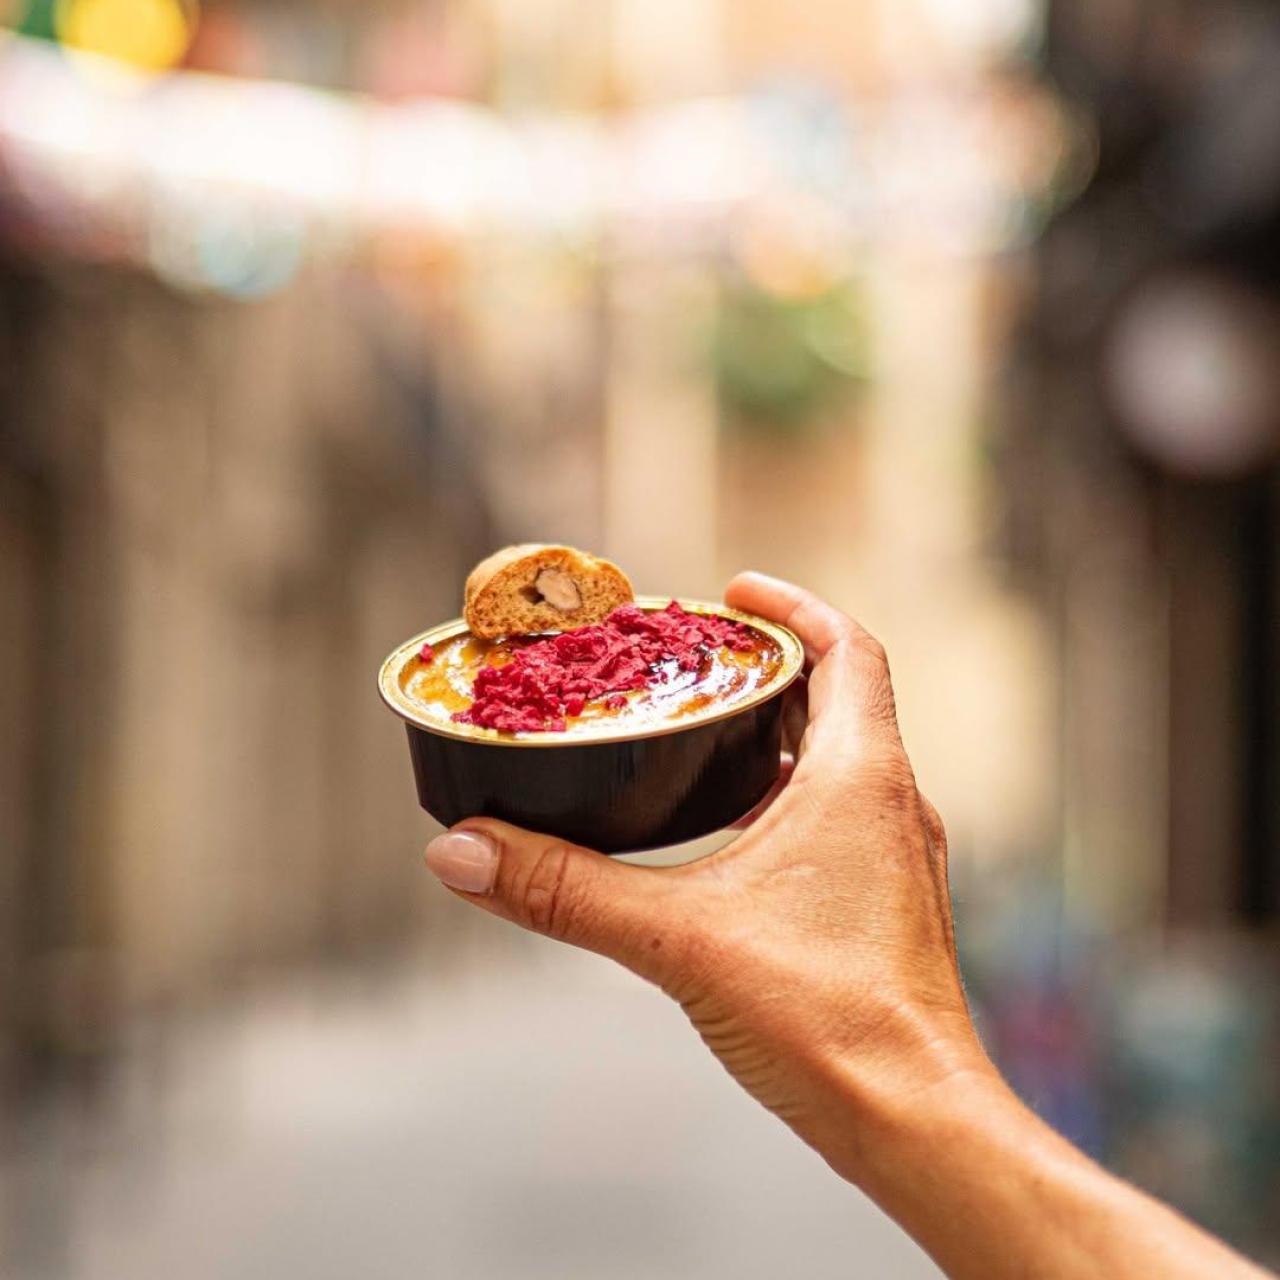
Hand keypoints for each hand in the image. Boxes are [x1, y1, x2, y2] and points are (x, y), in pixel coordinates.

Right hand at [422, 571, 994, 1181]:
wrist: (914, 1123)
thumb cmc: (830, 1021)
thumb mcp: (678, 938)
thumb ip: (565, 890)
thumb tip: (463, 852)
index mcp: (860, 777)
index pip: (847, 648)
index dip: (793, 606)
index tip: (732, 591)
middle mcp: (891, 804)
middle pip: (839, 696)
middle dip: (768, 666)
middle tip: (694, 657)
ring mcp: (892, 857)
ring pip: (838, 760)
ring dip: (777, 732)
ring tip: (698, 730)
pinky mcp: (882, 905)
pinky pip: (836, 816)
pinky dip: (785, 795)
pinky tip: (727, 831)